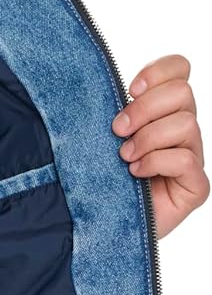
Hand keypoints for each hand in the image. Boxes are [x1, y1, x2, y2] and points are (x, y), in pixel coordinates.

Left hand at [111, 54, 207, 236]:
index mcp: (164, 111)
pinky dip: (155, 162)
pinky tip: (136, 174)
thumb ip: (116, 109)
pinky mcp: (196, 186)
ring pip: (185, 124)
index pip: (181, 69)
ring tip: (125, 158)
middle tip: (117, 130)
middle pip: (182, 92)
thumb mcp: (102, 135)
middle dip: (144, 108)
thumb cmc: (98, 177)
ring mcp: (192, 158)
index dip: (159, 71)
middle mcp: (182, 131)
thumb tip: (115, 87)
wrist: (97, 224)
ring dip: (147, 139)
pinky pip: (185, 159)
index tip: (130, 89)